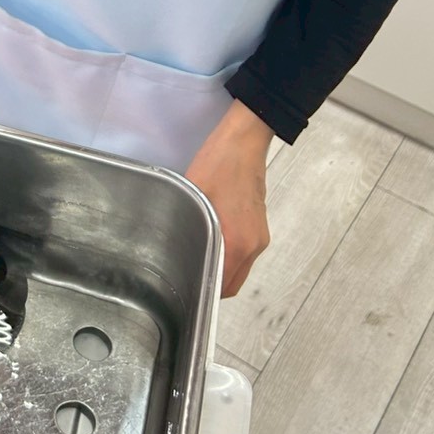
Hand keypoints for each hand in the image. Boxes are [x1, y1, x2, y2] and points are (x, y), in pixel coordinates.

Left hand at [185, 98, 273, 297]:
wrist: (244, 141)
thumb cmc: (217, 165)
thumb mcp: (193, 196)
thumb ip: (187, 226)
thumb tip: (173, 247)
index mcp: (238, 243)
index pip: (223, 287)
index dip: (203, 292)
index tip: (183, 289)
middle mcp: (254, 246)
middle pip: (233, 282)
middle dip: (211, 284)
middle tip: (184, 275)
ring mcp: (260, 236)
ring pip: (240, 268)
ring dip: (220, 269)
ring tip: (193, 256)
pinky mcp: (260, 226)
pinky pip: (244, 252)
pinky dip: (229, 254)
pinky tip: (209, 240)